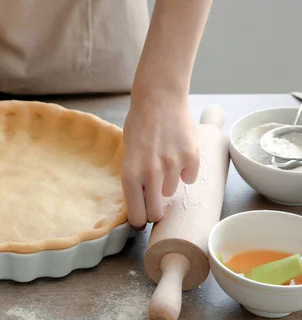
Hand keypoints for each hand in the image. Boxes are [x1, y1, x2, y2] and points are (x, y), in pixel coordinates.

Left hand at [120, 96, 198, 228]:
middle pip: (156, 213)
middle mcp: (150, 174)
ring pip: (172, 192)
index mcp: (130, 175)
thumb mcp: (128, 153)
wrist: (159, 99)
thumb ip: (134, 178)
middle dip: (155, 211)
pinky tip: (178, 154)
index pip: (137, 215)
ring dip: (168, 183)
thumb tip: (141, 203)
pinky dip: (185, 170)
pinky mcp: (191, 158)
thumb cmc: (139, 125)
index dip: (140, 220)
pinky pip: (189, 178)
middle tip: (154, 202)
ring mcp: (172, 167)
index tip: (142, 219)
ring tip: (164, 162)